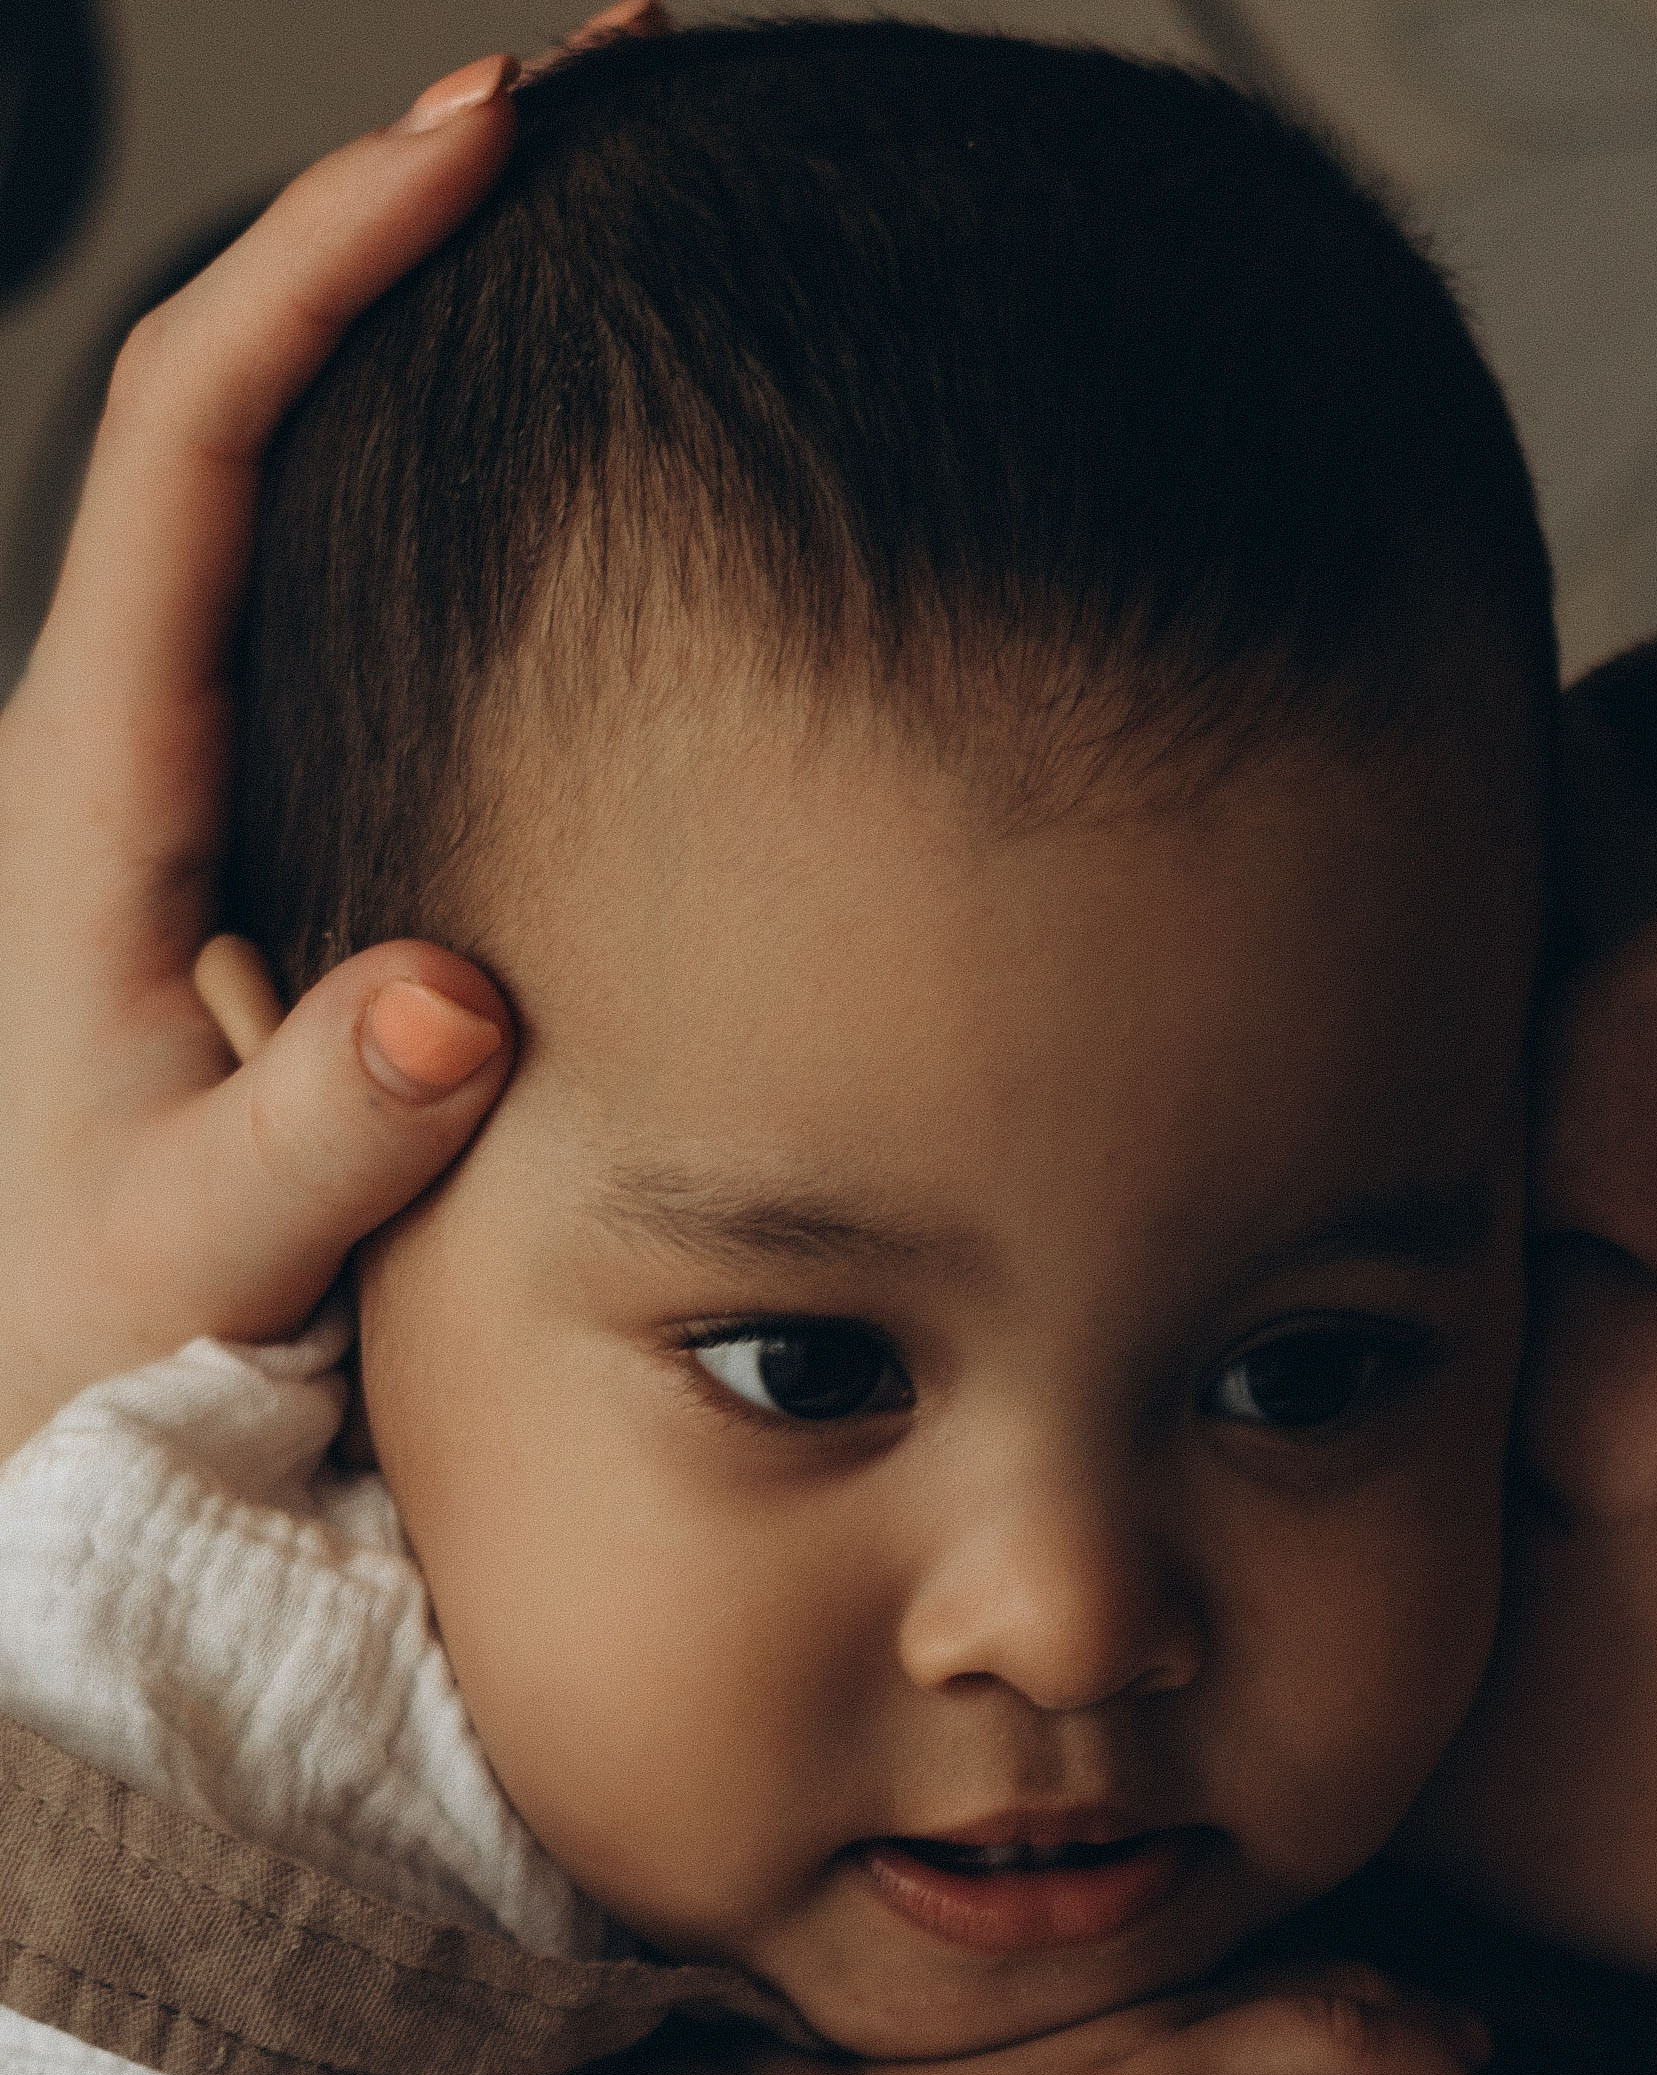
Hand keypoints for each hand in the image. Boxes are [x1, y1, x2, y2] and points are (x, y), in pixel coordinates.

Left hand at [0, 47, 585, 1453]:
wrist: (16, 1392)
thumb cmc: (82, 1332)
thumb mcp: (194, 1262)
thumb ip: (314, 1146)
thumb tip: (454, 999)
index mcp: (88, 785)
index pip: (191, 436)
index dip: (328, 260)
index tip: (484, 133)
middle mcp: (116, 734)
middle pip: (245, 385)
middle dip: (408, 213)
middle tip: (609, 89)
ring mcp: (174, 769)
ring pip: (293, 477)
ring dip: (437, 328)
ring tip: (624, 220)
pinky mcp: (238, 826)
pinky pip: (332, 591)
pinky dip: (451, 478)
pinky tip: (575, 463)